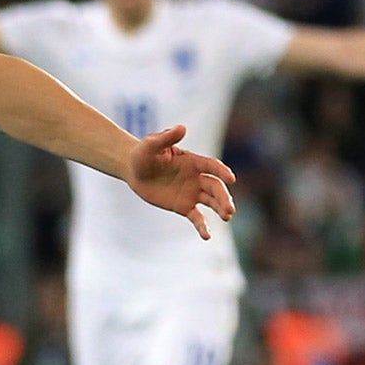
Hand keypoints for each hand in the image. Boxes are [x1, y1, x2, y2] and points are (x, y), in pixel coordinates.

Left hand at [125, 125, 236, 239]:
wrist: (134, 170)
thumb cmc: (143, 154)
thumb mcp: (151, 144)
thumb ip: (166, 137)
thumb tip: (182, 128)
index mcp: (193, 161)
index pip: (212, 167)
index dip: (222, 172)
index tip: (231, 179)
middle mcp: (196, 177)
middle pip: (215, 187)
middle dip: (224, 197)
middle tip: (230, 209)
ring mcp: (192, 192)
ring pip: (211, 201)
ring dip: (221, 209)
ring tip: (227, 217)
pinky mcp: (183, 206)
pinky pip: (197, 217)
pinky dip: (202, 226)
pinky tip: (207, 236)